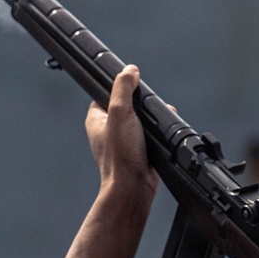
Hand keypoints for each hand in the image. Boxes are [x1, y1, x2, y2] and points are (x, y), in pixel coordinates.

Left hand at [86, 65, 158, 201]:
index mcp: (96, 119)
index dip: (120, 87)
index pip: (106, 92)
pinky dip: (158, 133)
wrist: (133, 187)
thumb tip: (130, 70)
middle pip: (128, 104)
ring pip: (141, 120)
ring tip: (154, 124)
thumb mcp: (120, 112)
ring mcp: (123, 141)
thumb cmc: (120, 155)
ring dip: (152, 119)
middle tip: (146, 108)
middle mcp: (108, 129)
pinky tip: (161, 135)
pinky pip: (150, 135)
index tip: (132, 84)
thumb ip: (123, 88)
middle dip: (142, 104)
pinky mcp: (138, 151)